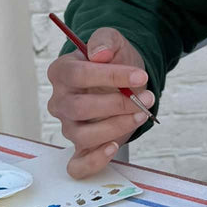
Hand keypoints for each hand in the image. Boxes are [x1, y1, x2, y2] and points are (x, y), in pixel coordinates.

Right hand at [46, 26, 156, 178]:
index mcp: (61, 72)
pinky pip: (77, 165)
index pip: (78, 75)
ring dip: (116, 127)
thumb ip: (105, 40)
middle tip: (146, 98)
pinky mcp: (80, 148)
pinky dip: (94, 161)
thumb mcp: (113, 42)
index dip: (110, 76)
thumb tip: (99, 54)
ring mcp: (68, 127)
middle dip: (117, 105)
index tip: (140, 75)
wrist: (124, 80)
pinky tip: (113, 147)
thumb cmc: (114, 62)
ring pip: (82, 135)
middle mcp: (60, 102)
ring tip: (141, 115)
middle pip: (79, 108)